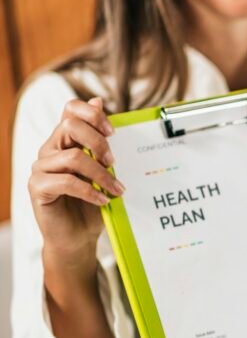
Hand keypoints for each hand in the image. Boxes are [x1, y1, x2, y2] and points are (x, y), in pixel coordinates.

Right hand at [28, 97, 123, 259]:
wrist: (78, 236)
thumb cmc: (92, 202)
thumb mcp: (104, 171)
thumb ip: (101, 141)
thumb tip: (98, 100)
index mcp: (66, 140)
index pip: (70, 109)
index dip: (92, 113)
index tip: (113, 132)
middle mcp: (50, 149)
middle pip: (70, 126)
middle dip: (98, 142)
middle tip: (114, 163)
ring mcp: (41, 168)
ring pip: (72, 157)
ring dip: (101, 174)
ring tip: (117, 189)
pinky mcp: (38, 188)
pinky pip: (65, 182)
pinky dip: (89, 191)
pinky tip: (103, 200)